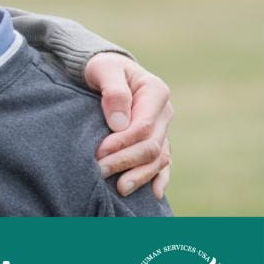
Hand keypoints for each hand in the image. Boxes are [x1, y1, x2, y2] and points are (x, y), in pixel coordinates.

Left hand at [84, 53, 172, 198]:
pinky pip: (163, 163)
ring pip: (159, 158)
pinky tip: (154, 195)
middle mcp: (164, 112)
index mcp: (155, 92)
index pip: (143, 126)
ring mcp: (163, 128)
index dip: (122, 143)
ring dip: (140, 175)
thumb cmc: (101, 67)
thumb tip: (119, 123)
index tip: (99, 152)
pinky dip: (159, 178)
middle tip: (99, 172)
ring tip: (120, 189)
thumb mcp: (103, 69)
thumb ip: (113, 91)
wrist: (105, 70)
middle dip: (126, 161)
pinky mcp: (157, 139)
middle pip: (151, 145)